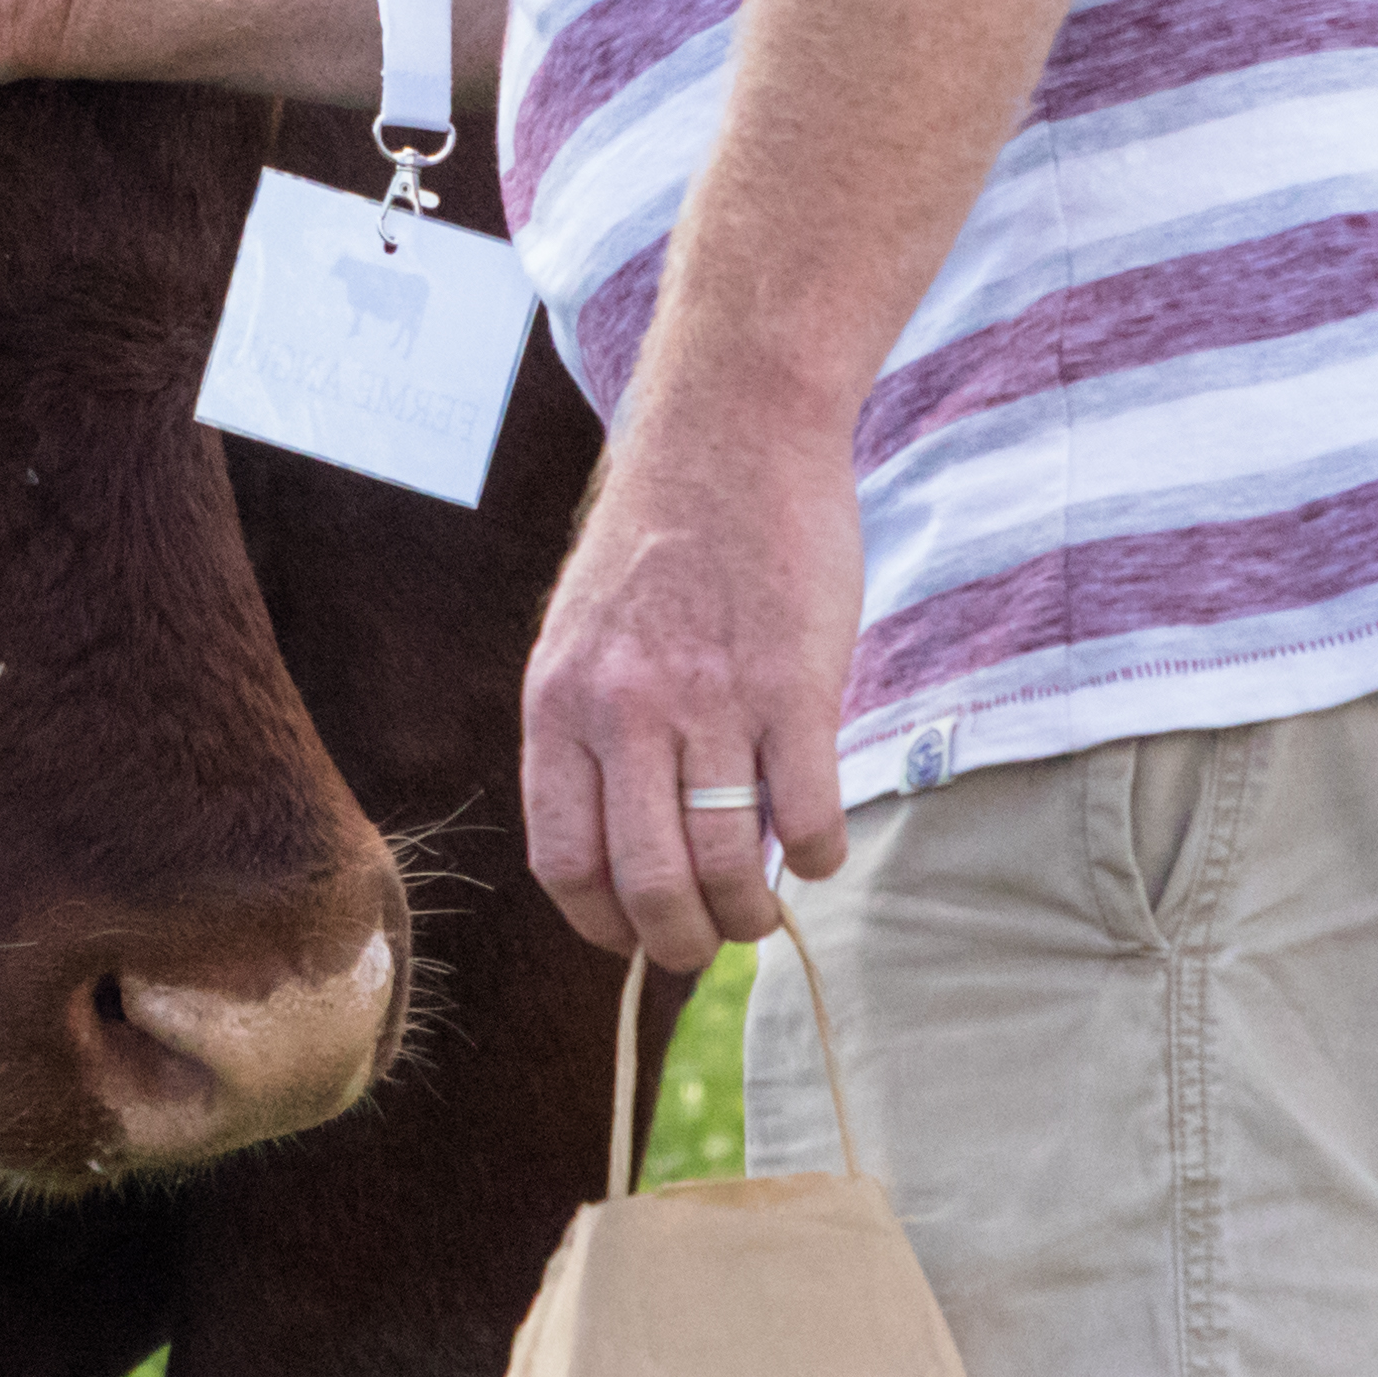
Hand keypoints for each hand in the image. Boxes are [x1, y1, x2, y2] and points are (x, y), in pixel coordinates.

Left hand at [519, 348, 863, 971]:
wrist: (730, 431)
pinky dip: (817, 855)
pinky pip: (807, 814)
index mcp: (559, 703)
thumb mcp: (585, 635)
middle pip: (647, 884)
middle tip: (708, 944)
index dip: (600, 922)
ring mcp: (711, 699)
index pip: (563, 860)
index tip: (632, 935)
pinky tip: (818, 850)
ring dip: (751, 915)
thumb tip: (623, 848)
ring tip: (764, 912)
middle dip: (680, 943)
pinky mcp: (796, 683)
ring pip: (727, 865)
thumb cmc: (663, 541)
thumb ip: (592, 733)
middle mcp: (625, 710)